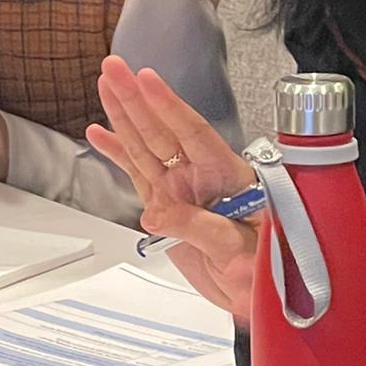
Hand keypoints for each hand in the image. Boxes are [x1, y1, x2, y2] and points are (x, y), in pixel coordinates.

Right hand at [85, 56, 259, 319]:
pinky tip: (99, 134)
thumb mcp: (240, 253)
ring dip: (125, 116)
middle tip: (114, 67)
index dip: (169, 106)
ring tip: (106, 84)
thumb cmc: (266, 272)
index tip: (147, 80)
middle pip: (164, 131)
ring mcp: (182, 190)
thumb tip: (157, 213)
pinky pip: (138, 175)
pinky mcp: (167, 206)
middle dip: (137, 99)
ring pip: (147, 145)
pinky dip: (118, 155)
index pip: (194, 133)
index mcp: (228, 177)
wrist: (260, 298)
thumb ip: (200, 230)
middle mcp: (202, 177)